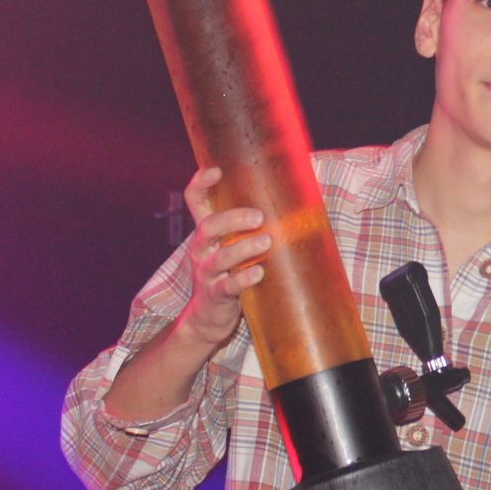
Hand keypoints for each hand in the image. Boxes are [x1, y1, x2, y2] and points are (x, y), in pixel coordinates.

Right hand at [175, 167, 270, 349]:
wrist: (207, 319)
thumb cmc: (228, 274)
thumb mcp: (232, 248)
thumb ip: (250, 229)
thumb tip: (295, 203)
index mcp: (206, 234)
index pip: (194, 201)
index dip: (200, 184)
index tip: (216, 170)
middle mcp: (201, 250)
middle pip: (207, 227)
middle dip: (232, 219)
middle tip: (259, 217)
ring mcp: (206, 273)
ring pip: (219, 257)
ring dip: (243, 248)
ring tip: (266, 242)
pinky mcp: (215, 296)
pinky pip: (227, 286)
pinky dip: (242, 279)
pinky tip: (259, 273)